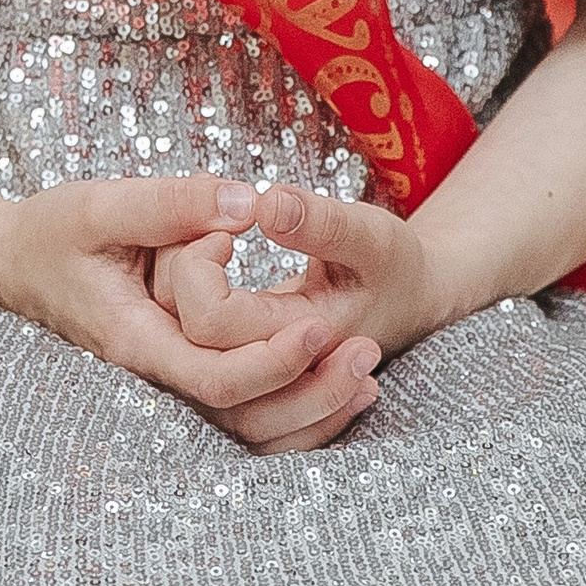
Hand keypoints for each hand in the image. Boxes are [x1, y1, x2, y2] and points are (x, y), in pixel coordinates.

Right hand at [0, 174, 337, 421]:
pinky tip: (334, 377)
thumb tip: (249, 205)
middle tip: (368, 353)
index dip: (271, 360)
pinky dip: (291, 402)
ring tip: (368, 374)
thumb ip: (174, 203)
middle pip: (242, 413)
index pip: (213, 378)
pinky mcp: (178, 370)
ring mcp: (166, 380)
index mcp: (132, 339)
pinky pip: (241, 410)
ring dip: (311, 406)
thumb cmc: (50, 230)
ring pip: (247, 424)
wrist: (11, 265)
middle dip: (310, 390)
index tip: (321, 325)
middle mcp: (153, 375)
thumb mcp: (102, 204)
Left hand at [152, 184, 440, 453]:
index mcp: (300, 343)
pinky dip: (186, 315)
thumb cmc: (393, 264)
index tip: (226, 229)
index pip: (212, 324)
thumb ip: (323, 224)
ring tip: (205, 246)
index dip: (199, 268)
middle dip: (180, 279)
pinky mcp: (248, 369)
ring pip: (185, 361)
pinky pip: (198, 360)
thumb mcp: (370, 234)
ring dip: (176, 298)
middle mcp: (273, 375)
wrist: (410, 298)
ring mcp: (259, 380)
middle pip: (187, 347)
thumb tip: (265, 205)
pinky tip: (203, 268)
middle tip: (211, 235)